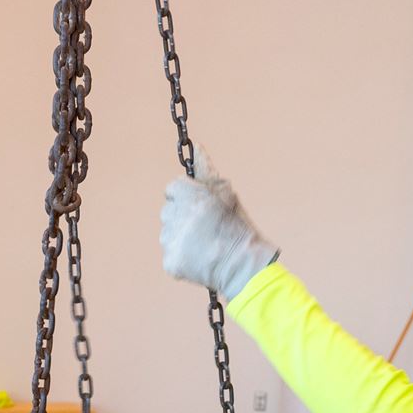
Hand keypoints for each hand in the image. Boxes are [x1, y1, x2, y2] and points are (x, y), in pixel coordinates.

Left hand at [159, 148, 277, 300]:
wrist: (244, 266)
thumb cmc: (238, 226)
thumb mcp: (226, 194)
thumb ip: (206, 170)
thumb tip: (196, 146)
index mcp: (188, 195)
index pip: (173, 189)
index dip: (187, 198)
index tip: (200, 208)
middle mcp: (175, 216)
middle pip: (169, 211)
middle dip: (183, 217)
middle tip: (205, 229)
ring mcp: (171, 240)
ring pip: (168, 233)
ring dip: (181, 237)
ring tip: (204, 245)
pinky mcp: (170, 261)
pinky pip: (171, 255)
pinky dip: (183, 257)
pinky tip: (200, 258)